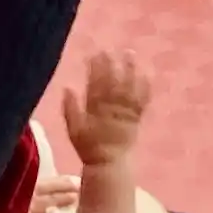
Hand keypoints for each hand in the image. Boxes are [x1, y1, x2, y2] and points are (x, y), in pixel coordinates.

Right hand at [63, 51, 152, 173]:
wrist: (109, 163)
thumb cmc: (88, 146)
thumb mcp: (73, 131)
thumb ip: (69, 109)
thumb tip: (66, 87)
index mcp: (94, 111)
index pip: (94, 86)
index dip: (95, 69)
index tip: (95, 54)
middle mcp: (111, 110)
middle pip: (111, 84)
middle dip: (111, 65)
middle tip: (111, 49)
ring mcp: (125, 114)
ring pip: (127, 89)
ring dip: (129, 71)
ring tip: (129, 54)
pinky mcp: (136, 118)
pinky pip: (141, 102)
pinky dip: (144, 88)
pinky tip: (146, 73)